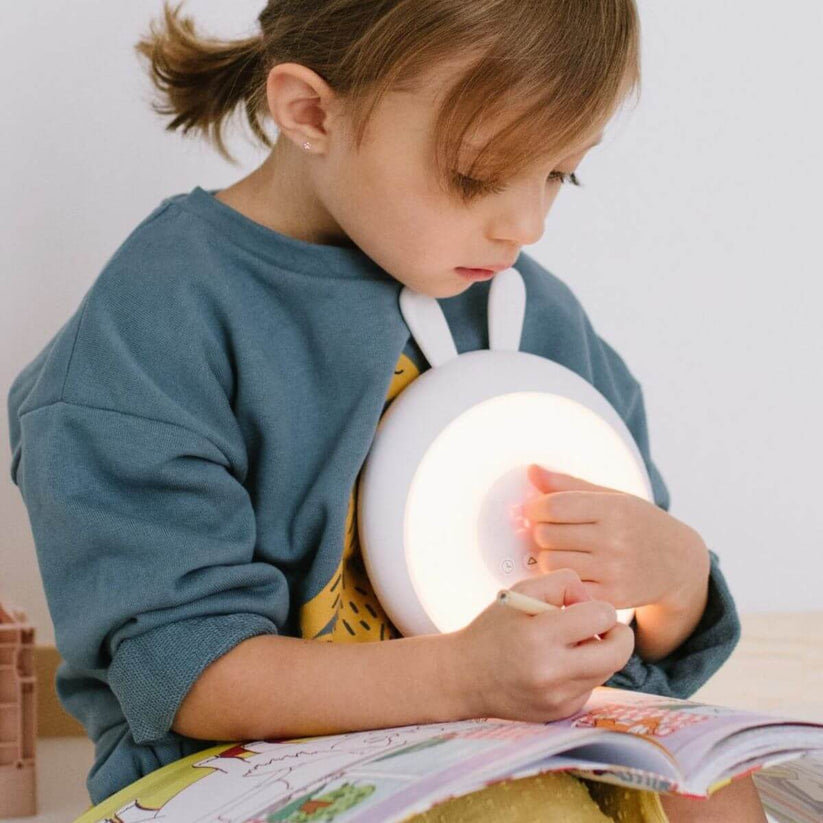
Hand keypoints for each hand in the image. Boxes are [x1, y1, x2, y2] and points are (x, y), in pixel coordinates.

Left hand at [521, 464, 709, 611]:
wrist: (679, 564)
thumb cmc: (639, 524)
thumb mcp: (612, 496)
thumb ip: (569, 485)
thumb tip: (532, 470)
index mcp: (613, 508)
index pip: (554, 506)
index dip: (536, 508)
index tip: (537, 510)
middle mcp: (614, 539)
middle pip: (547, 534)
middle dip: (541, 531)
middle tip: (552, 531)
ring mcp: (613, 570)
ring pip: (550, 562)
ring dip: (548, 556)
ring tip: (561, 550)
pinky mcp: (611, 596)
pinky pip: (567, 585)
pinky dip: (562, 578)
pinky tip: (572, 569)